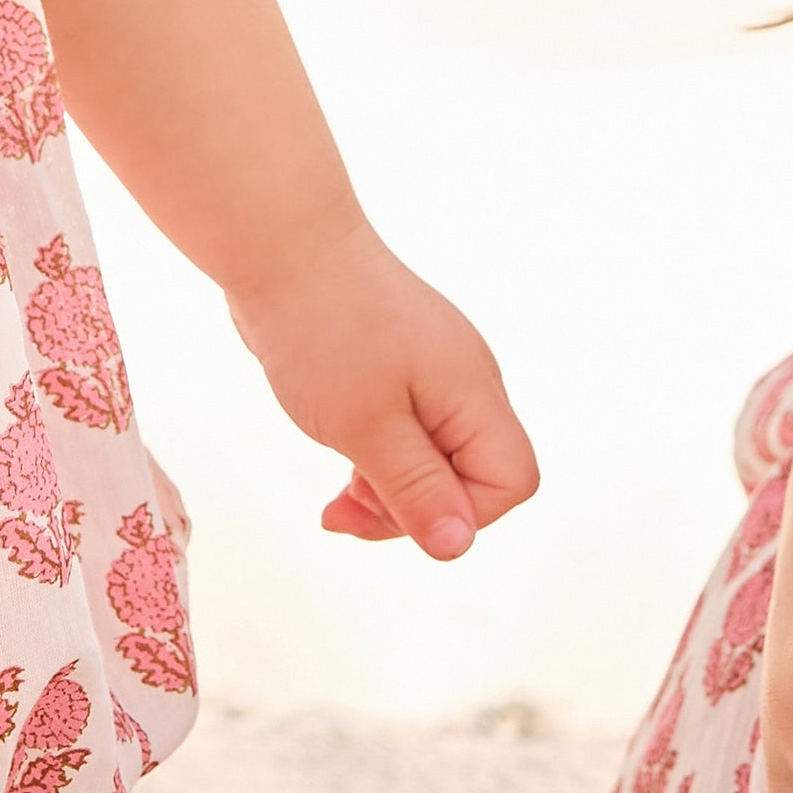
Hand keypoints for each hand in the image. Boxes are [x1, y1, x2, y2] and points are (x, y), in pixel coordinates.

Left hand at [226, 223, 538, 561]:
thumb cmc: (323, 330)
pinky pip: (408, 435)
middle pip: (474, 478)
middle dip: (414, 510)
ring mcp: (434, 374)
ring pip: (436, 461)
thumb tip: (457, 547)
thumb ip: (415, 489)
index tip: (392, 505)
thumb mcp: (365, 426)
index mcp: (473, 393)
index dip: (461, 514)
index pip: (511, 481)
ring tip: (337, 494)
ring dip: (390, 491)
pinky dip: (377, 460)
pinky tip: (341, 461)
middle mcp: (466, 384)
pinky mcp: (400, 369)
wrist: (281, 245)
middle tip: (345, 509)